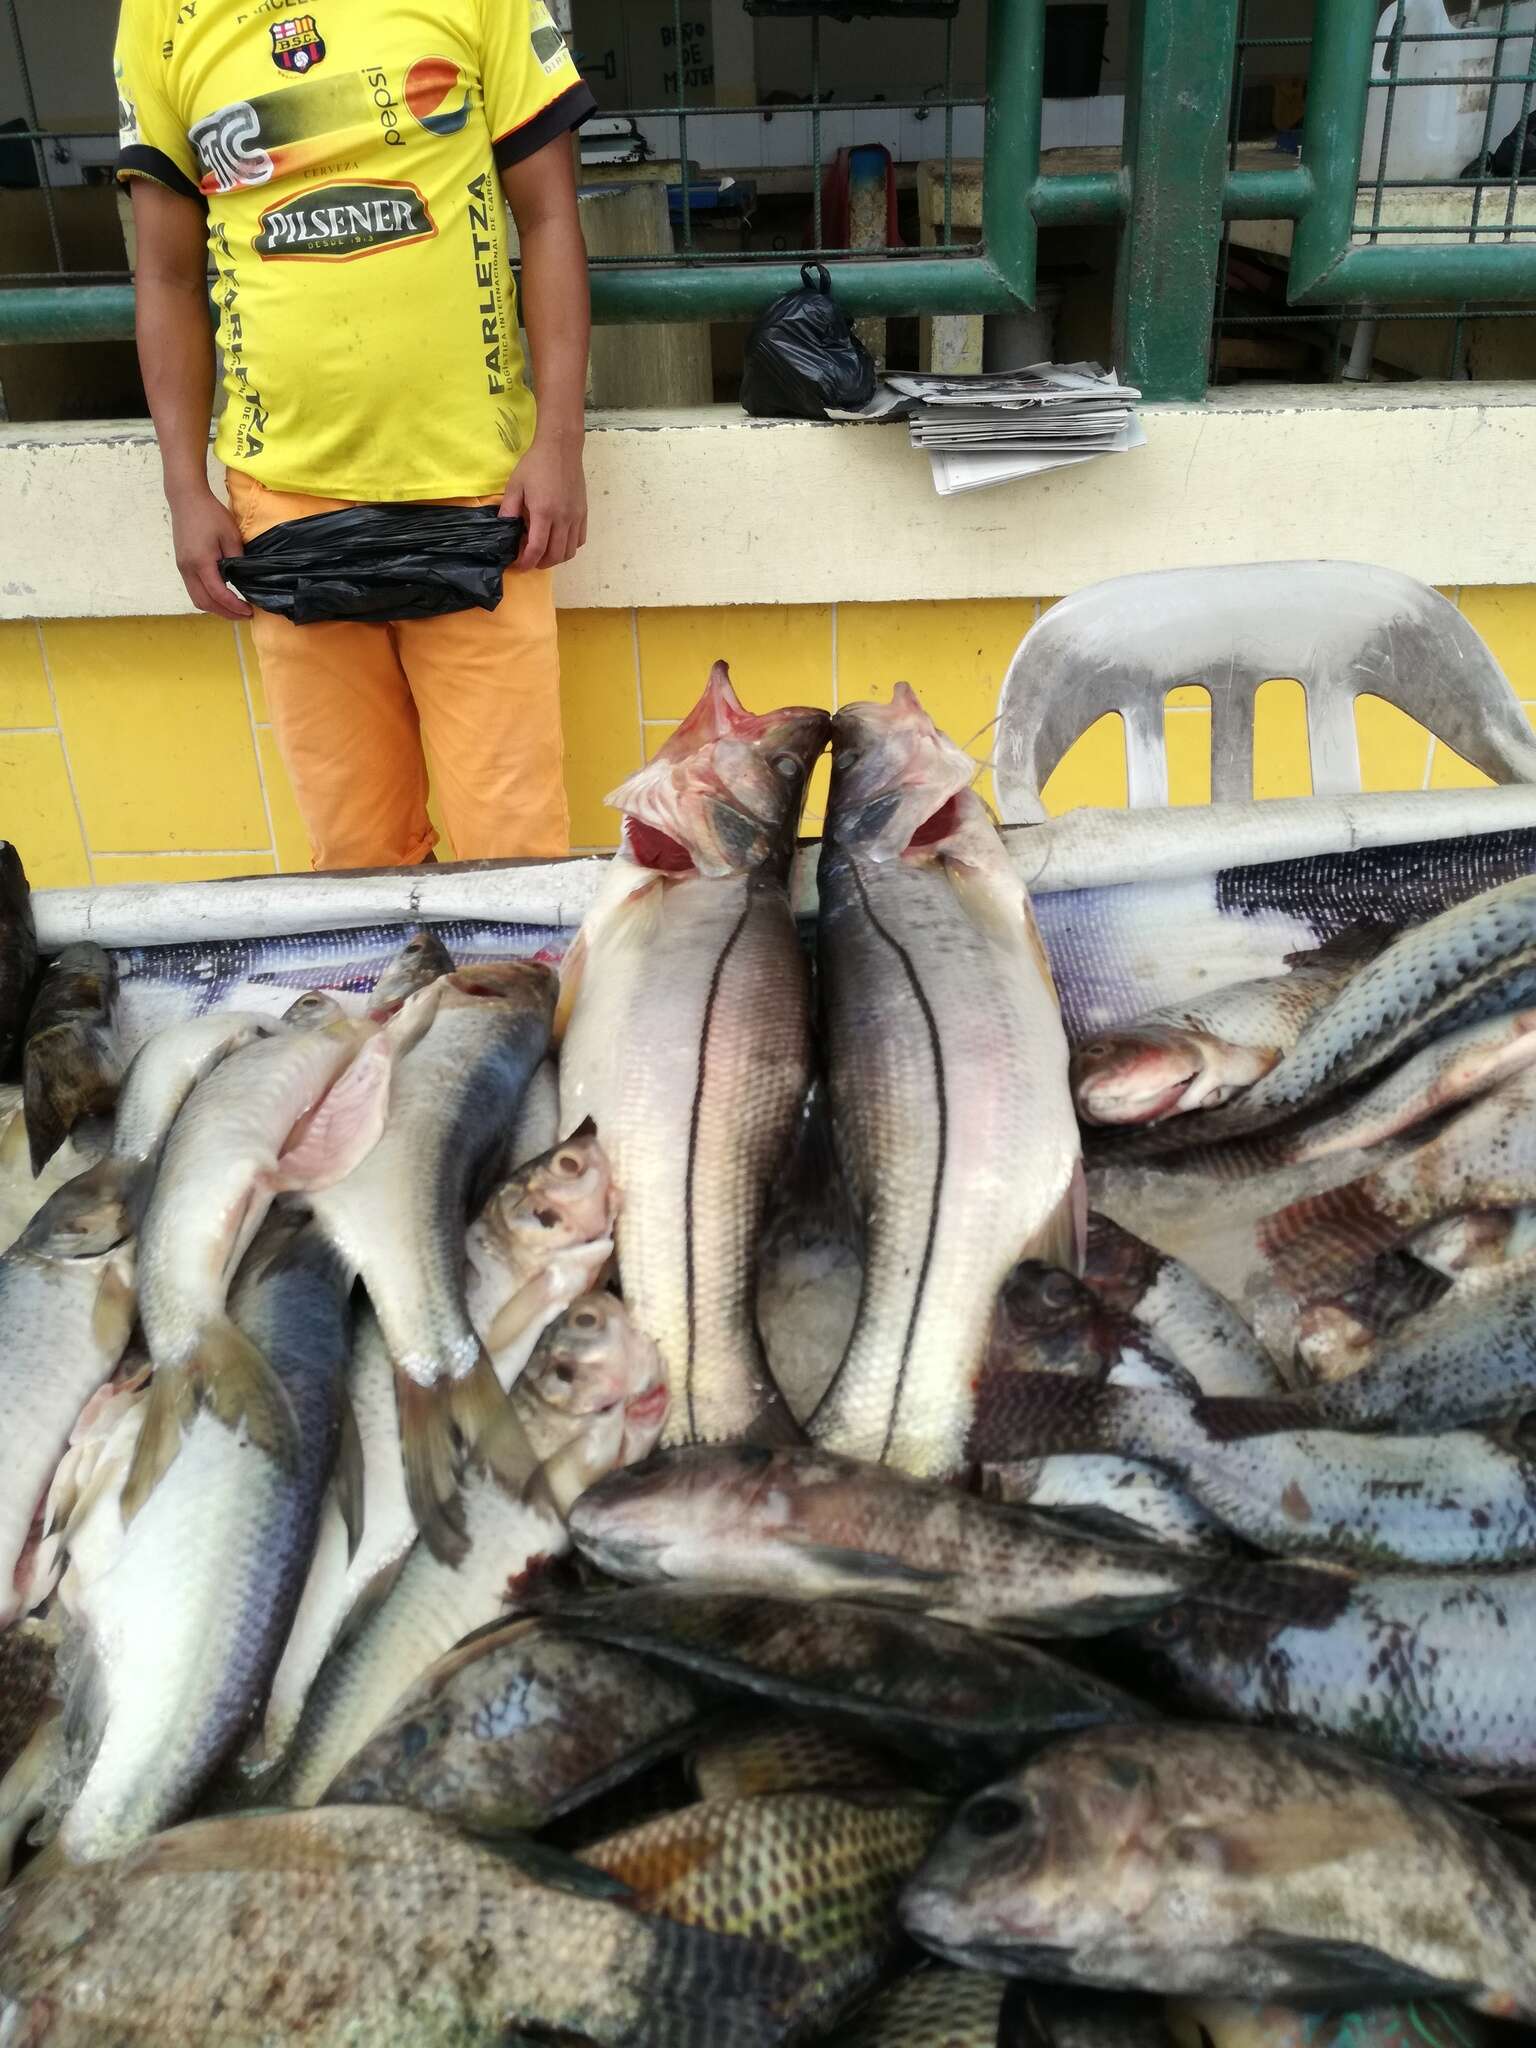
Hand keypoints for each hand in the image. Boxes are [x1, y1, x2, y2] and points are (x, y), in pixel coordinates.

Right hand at [168, 481, 250, 618]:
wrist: (186, 499)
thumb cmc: (210, 514)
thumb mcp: (231, 536)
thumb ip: (237, 560)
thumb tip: (243, 580)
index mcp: (200, 562)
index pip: (218, 594)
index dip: (234, 607)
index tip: (249, 611)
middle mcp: (187, 569)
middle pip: (204, 603)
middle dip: (225, 613)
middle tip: (244, 615)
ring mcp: (182, 568)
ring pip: (197, 599)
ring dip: (215, 608)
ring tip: (234, 609)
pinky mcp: (182, 564)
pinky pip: (193, 589)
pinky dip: (208, 598)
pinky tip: (222, 597)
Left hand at [499, 430, 586, 571]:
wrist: (561, 448)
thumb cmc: (535, 464)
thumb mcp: (515, 485)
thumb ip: (509, 510)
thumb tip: (504, 531)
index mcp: (543, 512)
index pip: (537, 549)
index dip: (526, 562)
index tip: (518, 564)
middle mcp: (562, 519)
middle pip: (555, 556)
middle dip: (540, 563)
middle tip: (528, 559)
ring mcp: (575, 517)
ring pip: (569, 552)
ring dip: (555, 558)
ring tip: (543, 552)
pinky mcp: (583, 514)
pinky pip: (579, 540)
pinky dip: (568, 548)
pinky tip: (558, 541)